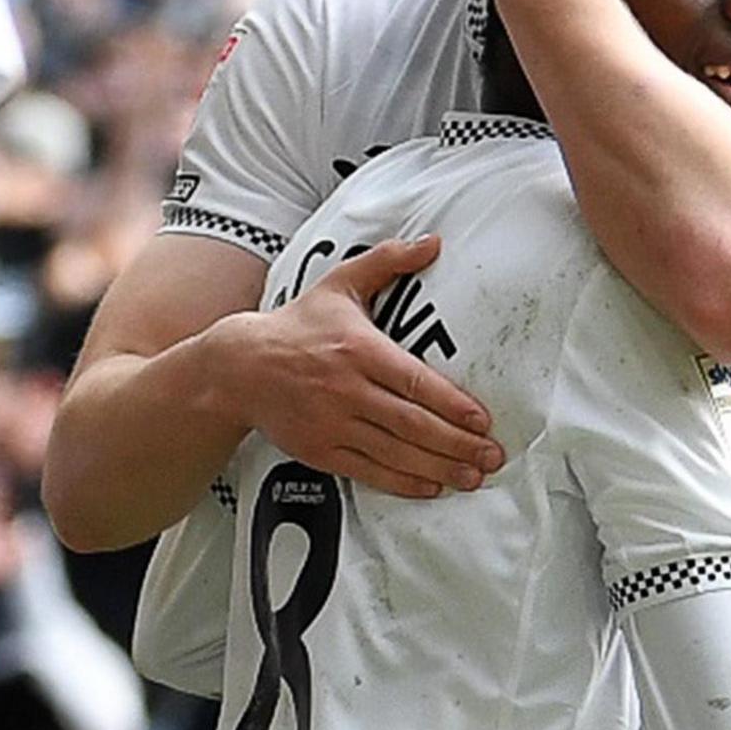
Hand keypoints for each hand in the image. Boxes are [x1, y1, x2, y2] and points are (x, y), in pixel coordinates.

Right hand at [205, 238, 503, 500]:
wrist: (239, 367)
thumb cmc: (297, 325)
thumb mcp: (341, 284)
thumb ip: (388, 262)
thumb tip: (432, 243)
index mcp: (359, 349)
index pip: (413, 381)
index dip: (451, 403)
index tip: (481, 419)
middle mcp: (347, 389)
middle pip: (412, 423)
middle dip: (457, 443)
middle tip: (491, 455)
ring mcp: (333, 423)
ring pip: (395, 452)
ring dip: (438, 467)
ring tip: (472, 476)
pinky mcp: (321, 450)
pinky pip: (368, 471)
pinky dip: (402, 482)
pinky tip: (431, 486)